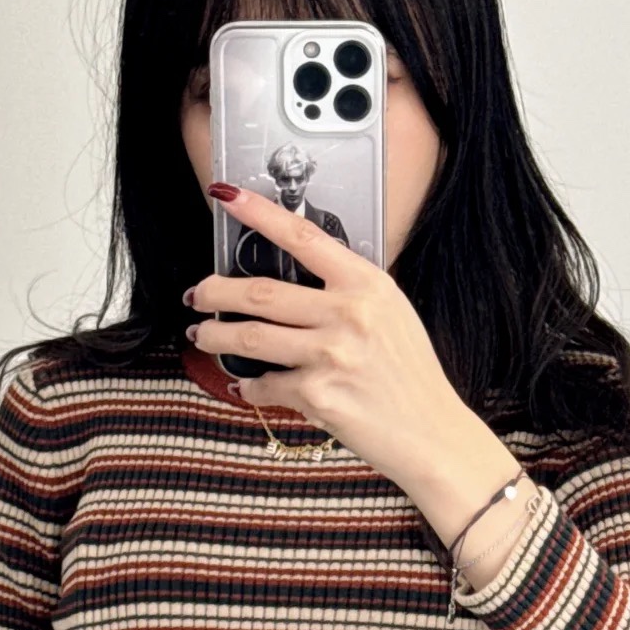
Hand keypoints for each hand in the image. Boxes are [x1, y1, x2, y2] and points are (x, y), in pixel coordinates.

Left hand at [186, 181, 483, 487]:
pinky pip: (264, 385)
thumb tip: (296, 280)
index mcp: (367, 285)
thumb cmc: (410, 376)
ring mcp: (330, 355)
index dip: (258, 213)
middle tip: (198, 294)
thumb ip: (348, 292)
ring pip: (250, 338)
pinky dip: (250, 387)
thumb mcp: (391, 314)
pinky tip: (247, 386)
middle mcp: (348, 315)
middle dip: (215, 292)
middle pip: (260, 292)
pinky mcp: (317, 396)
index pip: (303, 237)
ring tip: (204, 336)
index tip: (227, 196)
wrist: (431, 433)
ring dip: (216, 337)